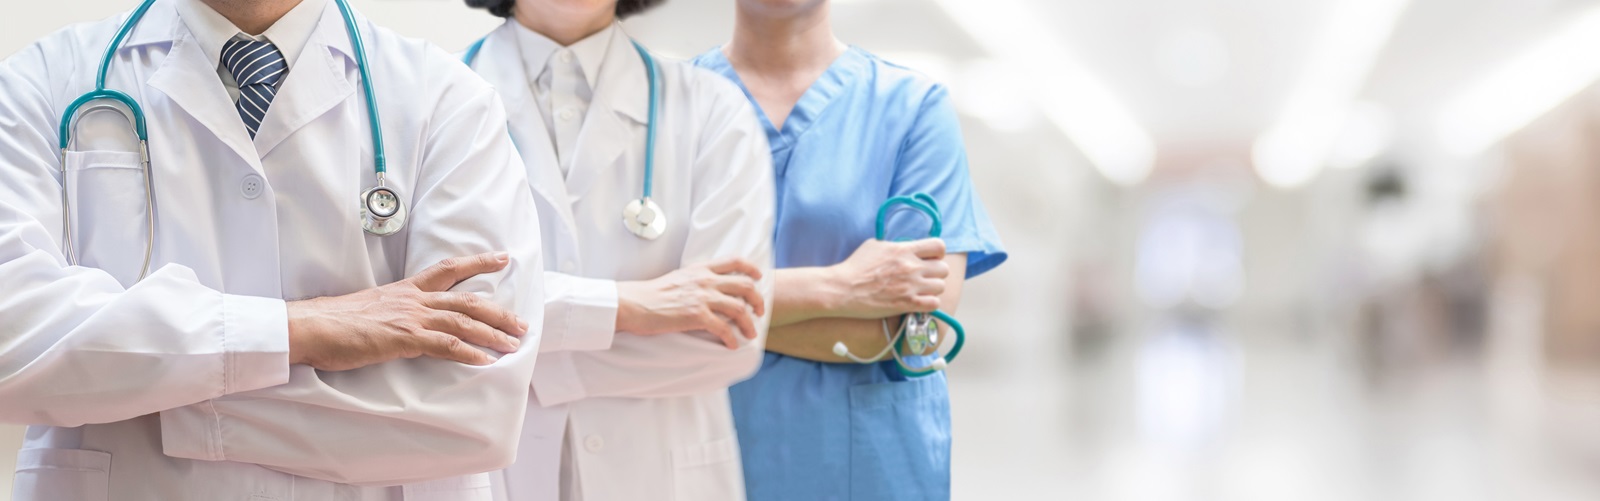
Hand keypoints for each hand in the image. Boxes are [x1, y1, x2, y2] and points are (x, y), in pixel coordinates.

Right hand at [286, 252, 528, 370]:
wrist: (310, 326)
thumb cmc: (332, 321)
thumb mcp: (370, 308)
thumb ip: (392, 313)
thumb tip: (401, 322)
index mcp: (405, 290)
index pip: (448, 269)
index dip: (478, 262)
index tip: (502, 257)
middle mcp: (413, 299)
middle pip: (467, 299)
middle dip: (498, 311)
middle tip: (522, 322)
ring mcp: (410, 317)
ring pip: (463, 320)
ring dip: (493, 333)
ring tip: (514, 343)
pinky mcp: (404, 338)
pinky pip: (445, 344)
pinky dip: (469, 353)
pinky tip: (486, 361)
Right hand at [616, 258, 765, 349]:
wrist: (635, 304)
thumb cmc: (654, 294)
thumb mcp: (680, 278)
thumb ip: (699, 279)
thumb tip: (714, 289)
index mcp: (701, 269)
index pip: (735, 261)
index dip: (752, 269)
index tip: (759, 278)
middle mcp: (705, 280)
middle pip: (745, 285)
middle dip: (758, 300)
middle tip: (759, 312)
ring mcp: (702, 297)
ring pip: (739, 308)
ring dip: (749, 323)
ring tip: (750, 333)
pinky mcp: (696, 316)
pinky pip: (724, 328)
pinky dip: (732, 338)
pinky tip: (731, 345)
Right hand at [826, 239, 948, 318]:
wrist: (843, 289)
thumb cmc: (855, 267)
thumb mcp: (874, 245)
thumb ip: (894, 245)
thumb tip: (904, 246)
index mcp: (904, 250)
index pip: (938, 246)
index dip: (938, 253)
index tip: (931, 258)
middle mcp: (911, 267)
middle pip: (944, 269)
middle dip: (936, 273)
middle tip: (925, 277)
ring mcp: (910, 286)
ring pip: (941, 286)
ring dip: (933, 289)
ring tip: (922, 291)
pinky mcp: (907, 304)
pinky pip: (934, 303)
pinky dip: (929, 303)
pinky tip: (919, 302)